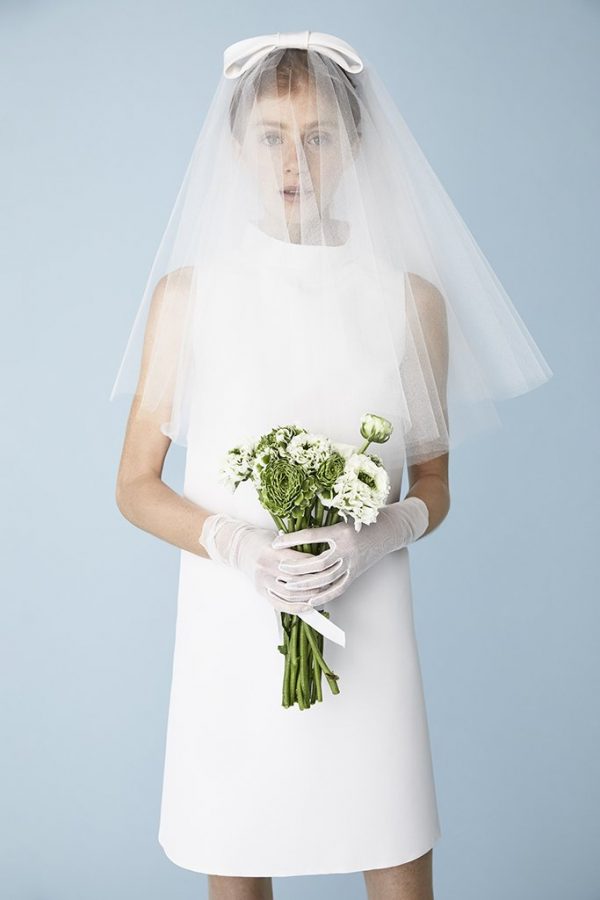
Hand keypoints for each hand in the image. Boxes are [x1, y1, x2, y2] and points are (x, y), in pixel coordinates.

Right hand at [199, 513, 345, 614]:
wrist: (238, 547)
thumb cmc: (261, 540)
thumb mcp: (278, 539)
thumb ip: (296, 549)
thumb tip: (320, 559)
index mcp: (273, 551)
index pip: (302, 562)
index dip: (318, 567)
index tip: (330, 567)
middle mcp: (266, 568)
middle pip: (298, 580)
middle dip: (317, 583)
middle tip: (330, 582)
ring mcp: (262, 581)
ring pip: (291, 594)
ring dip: (309, 597)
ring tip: (322, 594)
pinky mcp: (260, 591)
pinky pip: (280, 604)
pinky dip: (295, 608)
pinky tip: (307, 607)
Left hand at [271, 497, 429, 606]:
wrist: (389, 530)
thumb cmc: (363, 520)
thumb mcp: (343, 515)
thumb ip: (322, 522)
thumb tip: (295, 523)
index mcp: (341, 531)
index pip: (310, 536)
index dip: (291, 540)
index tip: (275, 542)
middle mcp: (346, 549)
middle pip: (317, 563)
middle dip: (296, 567)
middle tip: (280, 568)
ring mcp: (352, 564)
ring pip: (326, 579)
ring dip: (306, 584)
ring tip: (289, 584)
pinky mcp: (355, 574)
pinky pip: (338, 588)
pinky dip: (324, 596)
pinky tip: (310, 600)